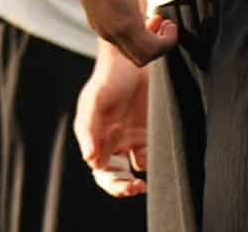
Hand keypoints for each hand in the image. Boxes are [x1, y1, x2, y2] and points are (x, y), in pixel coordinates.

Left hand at [66, 0, 175, 66]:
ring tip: (169, 25)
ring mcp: (115, 31)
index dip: (143, 37)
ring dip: (163, 45)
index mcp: (100, 23)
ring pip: (144, 57)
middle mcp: (106, 31)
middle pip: (135, 56)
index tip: (153, 20)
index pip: (124, 45)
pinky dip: (167, 41)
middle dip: (154, 44)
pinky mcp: (126, 26)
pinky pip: (153, 49)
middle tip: (164, 24)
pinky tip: (169, 22)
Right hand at [74, 43, 149, 198]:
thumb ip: (90, 130)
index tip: (127, 186)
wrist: (136, 59)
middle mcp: (112, 141)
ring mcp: (132, 137)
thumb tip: (91, 160)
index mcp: (95, 137)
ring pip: (135, 169)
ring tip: (145, 178)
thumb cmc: (109, 78)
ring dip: (140, 177)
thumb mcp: (96, 101)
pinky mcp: (149, 132)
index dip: (112, 183)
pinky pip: (152, 155)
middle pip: (116, 175)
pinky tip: (158, 157)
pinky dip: (155, 162)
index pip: (100, 170)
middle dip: (124, 186)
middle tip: (136, 188)